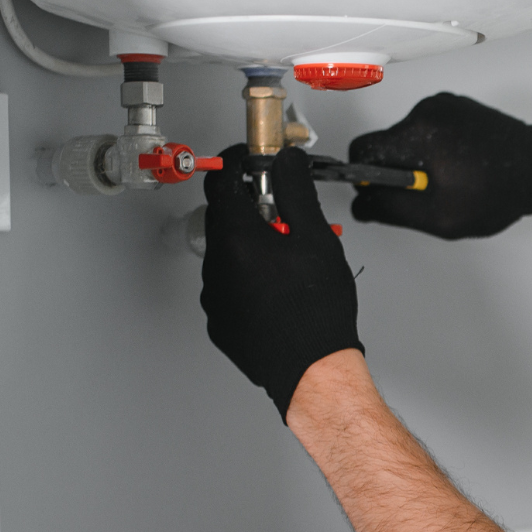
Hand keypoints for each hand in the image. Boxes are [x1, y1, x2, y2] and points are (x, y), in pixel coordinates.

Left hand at [200, 144, 362, 420]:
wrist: (313, 371)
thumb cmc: (317, 312)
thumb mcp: (316, 238)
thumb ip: (295, 190)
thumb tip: (286, 161)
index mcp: (236, 237)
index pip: (221, 180)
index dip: (238, 163)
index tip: (253, 161)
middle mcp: (216, 265)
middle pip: (224, 218)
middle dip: (252, 210)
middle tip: (286, 220)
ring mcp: (214, 298)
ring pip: (226, 255)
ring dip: (251, 249)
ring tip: (289, 265)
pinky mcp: (220, 323)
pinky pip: (228, 288)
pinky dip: (248, 281)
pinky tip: (279, 293)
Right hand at [347, 92, 531, 238]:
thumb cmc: (500, 191)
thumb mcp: (439, 216)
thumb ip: (391, 210)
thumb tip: (363, 204)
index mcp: (419, 132)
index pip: (363, 149)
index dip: (365, 178)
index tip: (376, 192)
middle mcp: (429, 110)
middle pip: (386, 144)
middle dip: (399, 173)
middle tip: (430, 194)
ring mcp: (445, 106)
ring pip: (408, 139)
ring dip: (420, 163)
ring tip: (453, 182)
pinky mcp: (458, 108)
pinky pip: (430, 131)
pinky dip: (438, 152)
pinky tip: (462, 169)